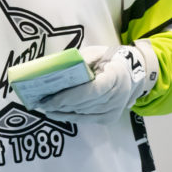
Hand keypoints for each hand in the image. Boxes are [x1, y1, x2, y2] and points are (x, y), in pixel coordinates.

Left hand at [34, 41, 157, 123]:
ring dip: (61, 111)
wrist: (133, 74)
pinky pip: (85, 119)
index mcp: (115, 77)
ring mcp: (114, 111)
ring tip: (43, 106)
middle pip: (83, 104)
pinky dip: (69, 116)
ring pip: (82, 113)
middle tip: (39, 100)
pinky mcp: (109, 118)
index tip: (50, 98)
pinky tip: (55, 113)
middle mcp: (117, 97)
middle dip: (60, 104)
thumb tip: (57, 67)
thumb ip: (80, 60)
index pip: (91, 90)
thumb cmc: (109, 60)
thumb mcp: (96, 53)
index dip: (70, 96)